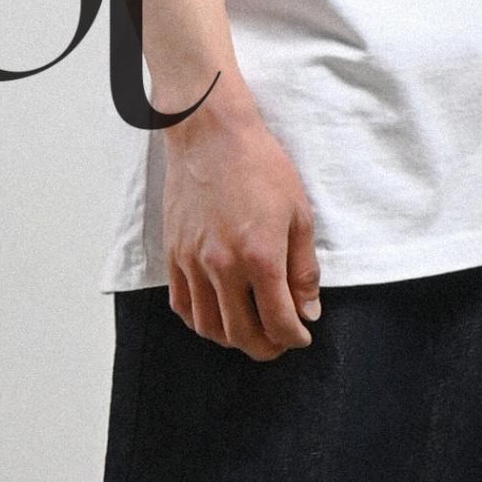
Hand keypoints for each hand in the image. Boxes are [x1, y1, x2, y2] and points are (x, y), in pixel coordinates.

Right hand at [161, 83, 321, 359]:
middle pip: (242, 334)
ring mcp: (193, 262)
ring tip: (250, 333)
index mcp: (260, 256)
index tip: (301, 336)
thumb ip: (304, 269)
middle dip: (265, 348)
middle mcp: (222, 266)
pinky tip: (218, 316)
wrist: (211, 134)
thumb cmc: (260, 166)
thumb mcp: (299, 214)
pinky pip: (182, 305)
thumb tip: (308, 310)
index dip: (294, 338)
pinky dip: (201, 321)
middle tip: (278, 343)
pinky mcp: (173, 255)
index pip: (278, 321)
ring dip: (232, 340)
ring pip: (208, 327)